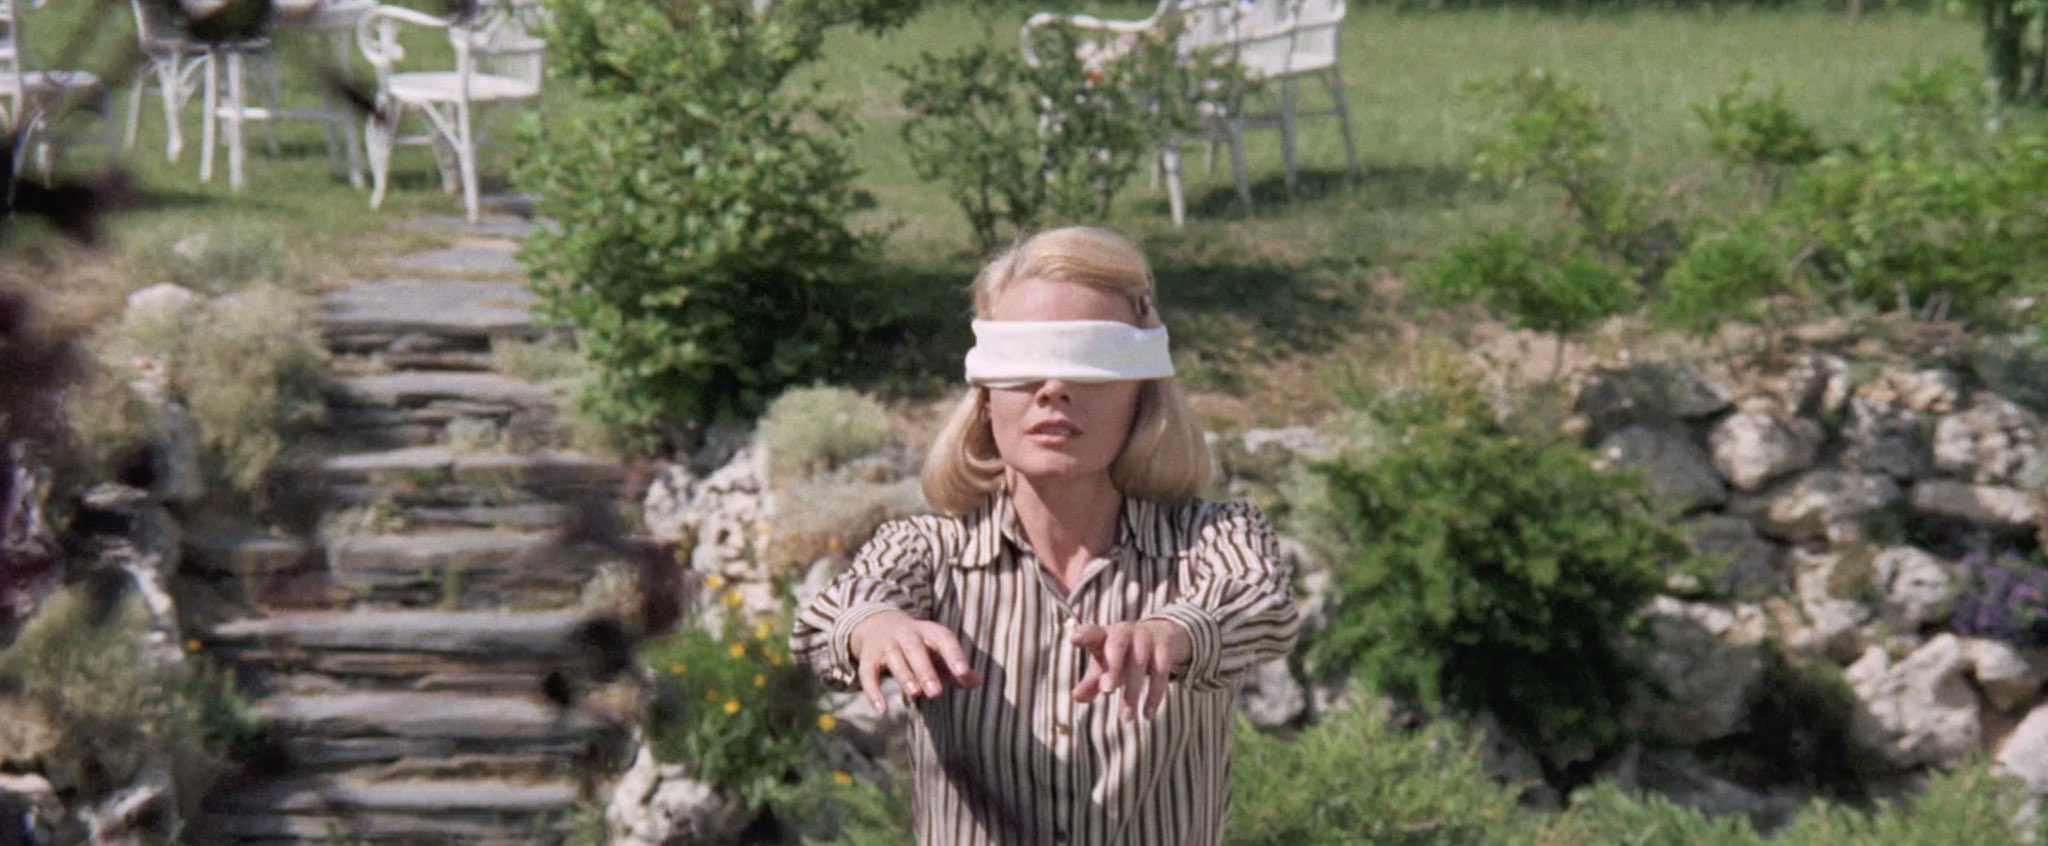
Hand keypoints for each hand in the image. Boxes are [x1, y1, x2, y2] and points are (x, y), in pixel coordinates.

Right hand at [849, 611, 982, 713]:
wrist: (877, 624)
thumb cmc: (918, 645)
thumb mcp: (938, 651)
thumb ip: (957, 669)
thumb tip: (979, 682)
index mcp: (928, 631)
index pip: (943, 638)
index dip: (954, 654)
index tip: (963, 672)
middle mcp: (906, 634)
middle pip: (914, 648)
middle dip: (925, 669)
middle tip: (936, 693)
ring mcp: (885, 644)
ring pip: (893, 657)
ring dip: (904, 675)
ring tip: (915, 693)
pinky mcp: (868, 657)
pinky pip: (868, 673)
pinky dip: (873, 691)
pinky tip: (881, 709)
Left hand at [1071, 619, 1189, 722]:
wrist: (1160, 634)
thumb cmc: (1122, 654)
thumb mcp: (1105, 664)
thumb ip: (1091, 681)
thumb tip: (1076, 698)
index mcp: (1105, 635)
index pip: (1092, 632)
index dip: (1084, 635)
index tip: (1075, 640)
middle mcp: (1124, 632)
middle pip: (1117, 647)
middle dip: (1112, 668)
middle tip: (1106, 691)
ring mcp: (1146, 638)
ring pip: (1139, 664)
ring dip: (1132, 692)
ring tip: (1126, 718)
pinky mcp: (1165, 649)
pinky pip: (1161, 673)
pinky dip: (1154, 695)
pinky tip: (1147, 715)